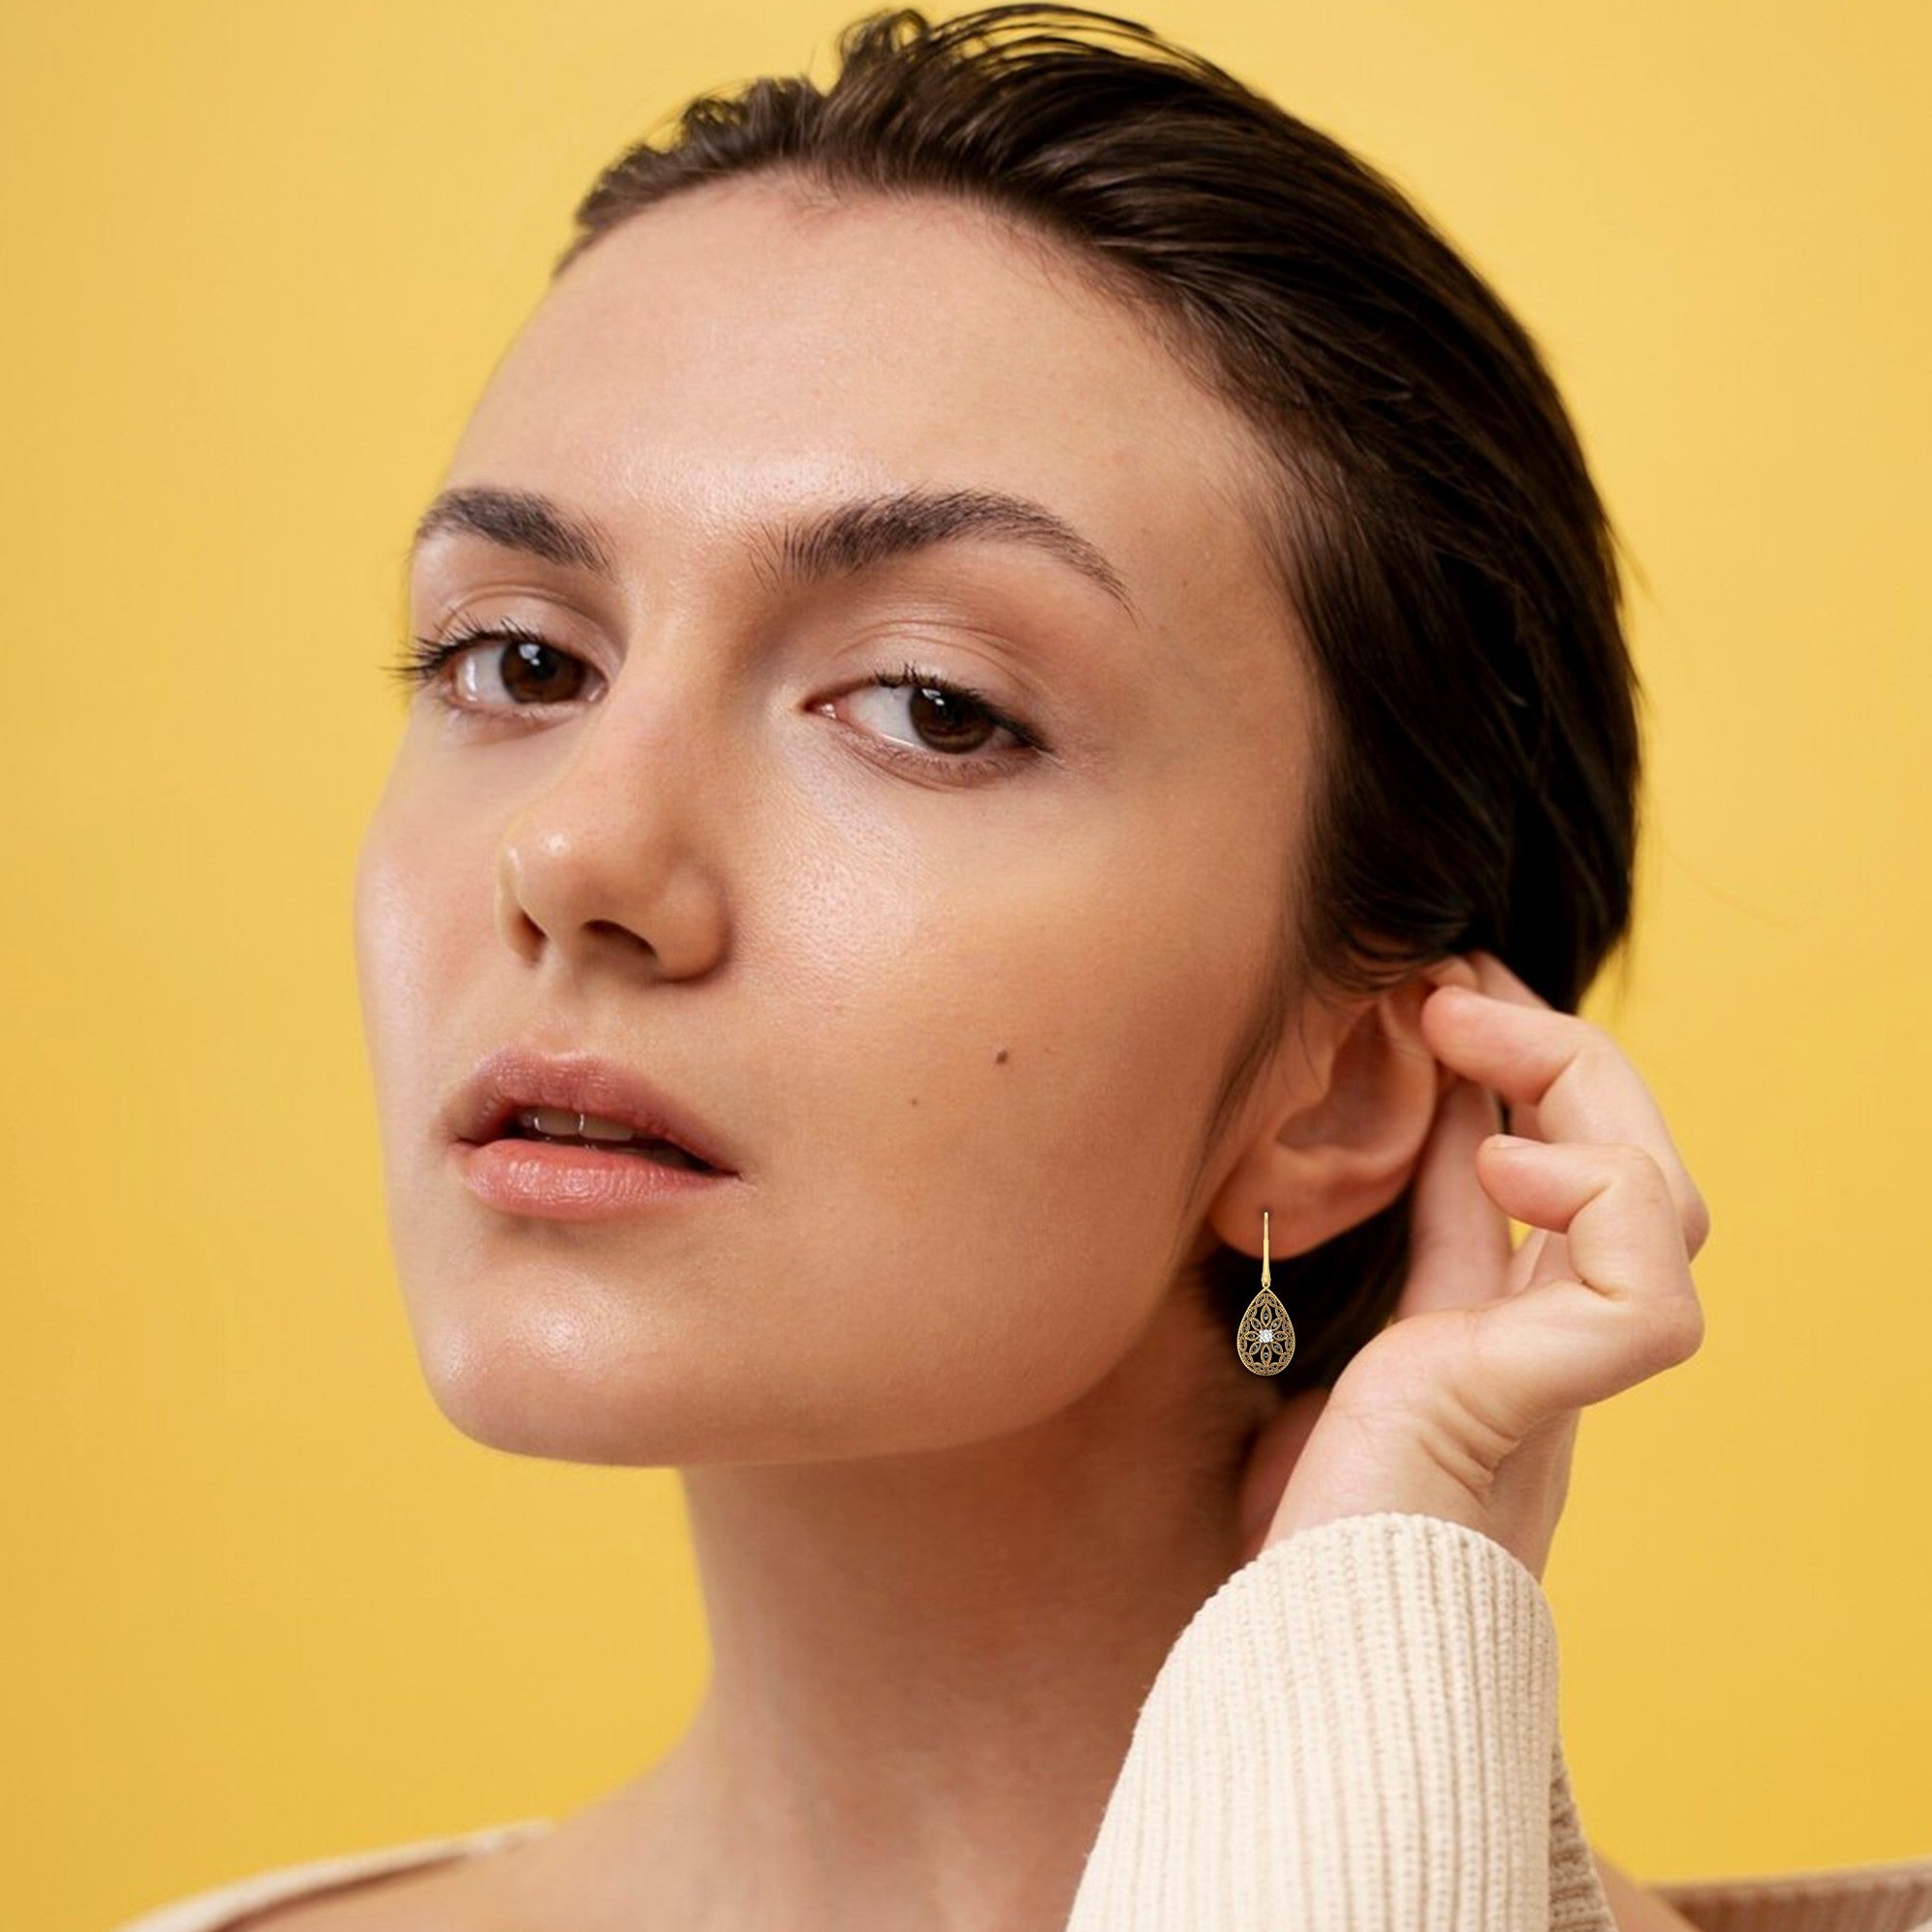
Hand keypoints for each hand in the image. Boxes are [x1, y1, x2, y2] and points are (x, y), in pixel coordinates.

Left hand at [1235, 950, 1710, 1582]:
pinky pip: (1654, 1291)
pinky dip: (1597, 1200)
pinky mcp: (1543, 1405)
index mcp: (1498, 1332)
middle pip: (1632, 1168)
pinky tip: (1496, 1164)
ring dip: (1579, 1085)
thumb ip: (1390, 1249)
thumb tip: (1384, 1123)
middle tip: (1448, 985)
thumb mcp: (1341, 1334)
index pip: (1551, 1174)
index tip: (1433, 1001)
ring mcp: (1560, 1379)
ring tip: (1465, 1028)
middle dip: (1556, 1052)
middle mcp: (1550, 1348)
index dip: (1511, 1075)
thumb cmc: (1299, 1522)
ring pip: (1664, 1200)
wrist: (1296, 1660)